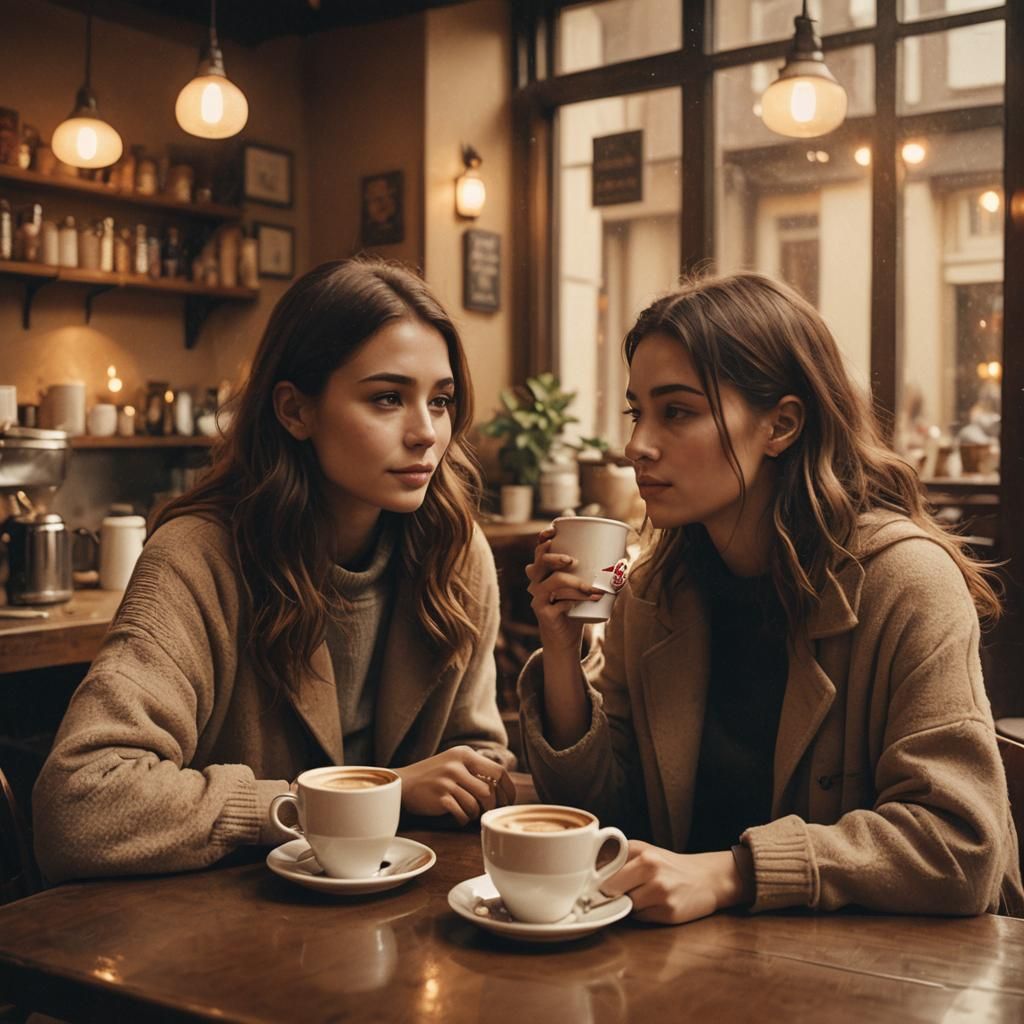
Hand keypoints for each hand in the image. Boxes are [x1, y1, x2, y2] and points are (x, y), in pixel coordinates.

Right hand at [394, 746, 515, 824]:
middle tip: (489, 812)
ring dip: (474, 813)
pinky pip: (462, 814)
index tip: (509, 801)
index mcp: (464, 754)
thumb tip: (502, 787)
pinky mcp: (440, 797)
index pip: (498, 771)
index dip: (508, 789)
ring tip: (466, 812)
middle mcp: (457, 765)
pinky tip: (456, 816)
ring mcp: (448, 781)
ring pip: (476, 805)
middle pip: (489, 791)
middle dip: (492, 805)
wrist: (403, 784)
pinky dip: (463, 819)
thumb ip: (475, 769)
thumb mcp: (454, 763)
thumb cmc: (432, 776)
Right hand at [525, 526, 602, 651]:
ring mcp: (538, 597)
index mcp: (544, 571)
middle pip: (540, 562)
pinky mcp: (543, 613)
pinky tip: (588, 602)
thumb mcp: (583, 589)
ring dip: (577, 583)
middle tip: (573, 560)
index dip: (543, 539)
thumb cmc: (576, 610)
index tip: (554, 531)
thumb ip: (595, 574)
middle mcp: (537, 582)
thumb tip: (624, 562)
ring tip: (595, 589)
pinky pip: (559, 602)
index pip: (539, 550)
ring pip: (554, 582)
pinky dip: (575, 601)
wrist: (565, 641)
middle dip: (556, 558)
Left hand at [602, 841, 751, 924]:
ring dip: (629, 905)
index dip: (596, 881)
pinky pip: (641, 918)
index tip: (588, 887)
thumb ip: (619, 858)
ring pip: (626, 906)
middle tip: (617, 892)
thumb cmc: (669, 865)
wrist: (706, 878)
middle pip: (611, 889)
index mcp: (641, 852)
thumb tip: (589, 874)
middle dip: (611, 894)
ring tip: (644, 895)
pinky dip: (643, 914)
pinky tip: (656, 905)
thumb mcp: (645, 851)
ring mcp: (661, 891)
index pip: (604, 870)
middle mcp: (651, 868)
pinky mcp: (669, 912)